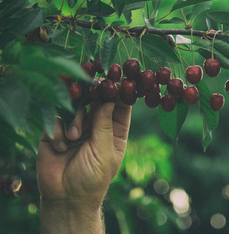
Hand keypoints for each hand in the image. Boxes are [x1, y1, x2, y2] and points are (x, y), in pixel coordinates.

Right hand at [36, 98, 130, 232]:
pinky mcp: (56, 131)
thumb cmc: (93, 178)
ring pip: (76, 105)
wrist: (66, 198)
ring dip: (75, 118)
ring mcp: (76, 126)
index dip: (119, 93)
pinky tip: (61, 147)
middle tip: (91, 88)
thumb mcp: (104, 152)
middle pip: (97, 100)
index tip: (116, 82)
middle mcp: (97, 125)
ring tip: (74, 137)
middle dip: (94, 95)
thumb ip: (105, 125)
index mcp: (115, 130)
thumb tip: (109, 100)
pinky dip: (59, 131)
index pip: (120, 105)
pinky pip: (57, 118)